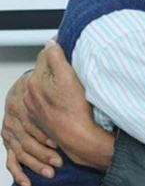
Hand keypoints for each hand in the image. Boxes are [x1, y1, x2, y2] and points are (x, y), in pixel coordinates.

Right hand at [2, 70, 60, 185]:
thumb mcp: (57, 73)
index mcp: (26, 104)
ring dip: (36, 163)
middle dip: (43, 153)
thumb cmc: (49, 87)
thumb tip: (56, 44)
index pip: (32, 122)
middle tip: (59, 160)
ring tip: (52, 172)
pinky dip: (20, 173)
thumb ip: (55, 59)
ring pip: (21, 152)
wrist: (33, 92)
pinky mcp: (15, 142)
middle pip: (27, 140)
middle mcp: (16, 120)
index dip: (46, 135)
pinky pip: (13, 160)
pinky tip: (28, 185)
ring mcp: (13, 132)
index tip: (59, 144)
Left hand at [22, 41, 113, 170]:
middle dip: (57, 67)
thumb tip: (51, 43)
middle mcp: (30, 93)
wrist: (77, 137)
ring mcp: (34, 106)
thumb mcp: (68, 77)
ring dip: (55, 82)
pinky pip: (47, 99)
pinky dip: (55, 97)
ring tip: (71, 87)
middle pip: (45, 70)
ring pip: (45, 85)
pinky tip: (66, 101)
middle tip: (73, 71)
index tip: (71, 50)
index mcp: (35, 81)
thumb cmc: (75, 110)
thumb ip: (56, 57)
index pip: (46, 54)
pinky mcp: (40, 116)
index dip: (60, 49)